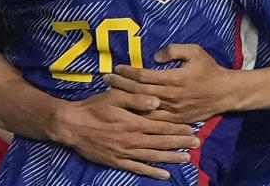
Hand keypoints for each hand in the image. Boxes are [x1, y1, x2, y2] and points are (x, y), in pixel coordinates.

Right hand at [53, 88, 198, 179]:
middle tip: (197, 143)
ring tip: (187, 158)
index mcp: (133, 122)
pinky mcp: (117, 162)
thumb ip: (136, 98)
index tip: (192, 128)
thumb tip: (157, 101)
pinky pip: (138, 168)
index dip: (177, 128)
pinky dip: (152, 172)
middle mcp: (132, 140)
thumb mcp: (114, 96)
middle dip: (180, 143)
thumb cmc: (93, 108)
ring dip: (171, 158)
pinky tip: (165, 174)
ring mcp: (125, 153)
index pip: (161, 126)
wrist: (72, 126)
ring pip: (153, 157)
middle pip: (161, 142)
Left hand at [103, 44, 234, 123]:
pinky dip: (140, 116)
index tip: (116, 67)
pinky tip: (128, 112)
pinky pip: (154, 120)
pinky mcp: (176, 120)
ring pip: (144, 108)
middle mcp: (171, 96)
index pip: (145, 76)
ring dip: (126, 101)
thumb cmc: (209, 69)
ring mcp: (173, 111)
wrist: (225, 93)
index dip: (129, 72)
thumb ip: (174, 50)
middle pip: (139, 92)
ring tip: (110, 95)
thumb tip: (155, 56)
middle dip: (121, 85)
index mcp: (174, 79)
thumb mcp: (195, 51)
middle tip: (105, 79)